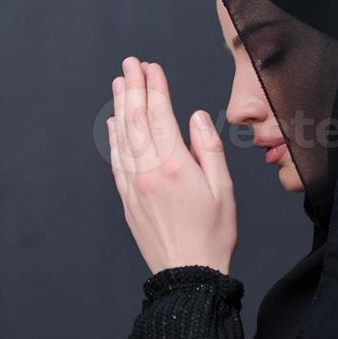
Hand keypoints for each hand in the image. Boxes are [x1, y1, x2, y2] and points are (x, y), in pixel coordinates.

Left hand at [107, 57, 236, 274]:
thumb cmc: (213, 235)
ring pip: (122, 138)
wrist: (187, 275)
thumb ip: (208, 149)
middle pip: (136, 120)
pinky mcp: (127, 200)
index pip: (160, 115)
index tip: (152, 66)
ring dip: (120, 107)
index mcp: (175, 166)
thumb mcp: (223, 190)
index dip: (155, 88)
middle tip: (130, 63)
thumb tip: (194, 118)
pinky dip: (114, 139)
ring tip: (119, 83)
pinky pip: (116, 161)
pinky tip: (114, 124)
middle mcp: (148, 172)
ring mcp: (134, 186)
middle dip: (133, 88)